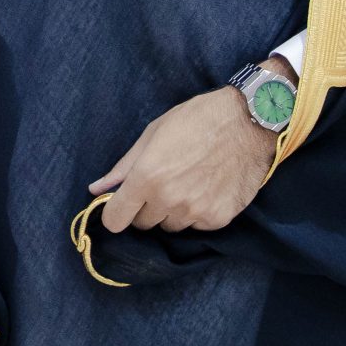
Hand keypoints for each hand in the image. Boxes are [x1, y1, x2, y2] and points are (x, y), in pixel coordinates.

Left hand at [88, 58, 286, 233]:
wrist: (249, 122)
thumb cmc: (197, 120)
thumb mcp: (154, 134)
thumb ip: (123, 167)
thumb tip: (97, 189)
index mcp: (147, 177)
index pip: (115, 220)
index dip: (115, 213)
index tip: (121, 205)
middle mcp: (168, 200)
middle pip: (143, 224)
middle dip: (146, 207)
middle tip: (162, 182)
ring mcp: (195, 212)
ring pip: (170, 226)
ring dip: (172, 211)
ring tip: (188, 181)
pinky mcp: (218, 219)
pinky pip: (196, 225)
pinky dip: (197, 212)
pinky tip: (207, 187)